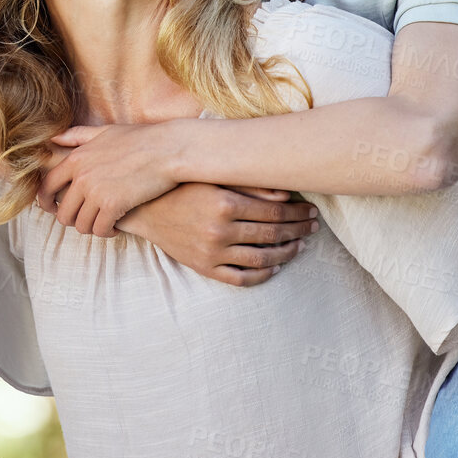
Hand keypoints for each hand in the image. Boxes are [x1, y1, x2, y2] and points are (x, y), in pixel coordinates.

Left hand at [37, 122, 183, 236]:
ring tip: (102, 224)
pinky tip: (115, 228)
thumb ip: (78, 136)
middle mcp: (81, 177)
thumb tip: (54, 138)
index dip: (46, 202)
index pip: (47, 187)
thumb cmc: (141, 139)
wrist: (169, 149)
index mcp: (76, 159)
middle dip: (73, 221)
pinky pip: (100, 229)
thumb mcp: (105, 131)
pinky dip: (106, 232)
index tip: (53, 210)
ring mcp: (95, 192)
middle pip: (63, 213)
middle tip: (85, 221)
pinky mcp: (113, 205)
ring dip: (91, 228)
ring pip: (81, 225)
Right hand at [112, 183, 318, 286]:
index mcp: (224, 204)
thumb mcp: (212, 178)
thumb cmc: (181, 187)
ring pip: (261, 258)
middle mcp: (219, 231)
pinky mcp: (204, 268)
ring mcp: (211, 253)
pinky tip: (276, 265)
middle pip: (272, 234)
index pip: (274, 211)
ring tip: (300, 244)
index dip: (296, 211)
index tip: (310, 209)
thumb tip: (286, 192)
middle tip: (313, 225)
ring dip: (287, 252)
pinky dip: (262, 274)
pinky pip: (241, 278)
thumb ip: (249, 184)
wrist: (145, 209)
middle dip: (298, 229)